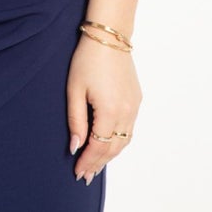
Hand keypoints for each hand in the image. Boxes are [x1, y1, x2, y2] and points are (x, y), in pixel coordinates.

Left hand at [66, 33, 141, 185]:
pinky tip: (109, 144)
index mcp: (110, 111)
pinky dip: (119, 141)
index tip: (77, 172)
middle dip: (98, 163)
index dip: (88, 162)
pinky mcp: (137, 99)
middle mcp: (126, 112)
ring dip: (110, 154)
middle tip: (85, 175)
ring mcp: (134, 106)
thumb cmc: (87, 59)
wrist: (109, 35)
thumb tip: (75, 146)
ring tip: (96, 165)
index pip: (99, 147)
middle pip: (113, 148)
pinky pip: (129, 129)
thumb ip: (76, 121)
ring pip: (124, 141)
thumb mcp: (74, 89)